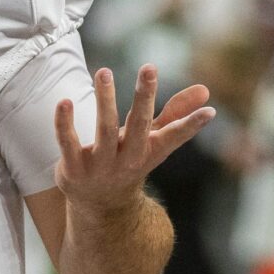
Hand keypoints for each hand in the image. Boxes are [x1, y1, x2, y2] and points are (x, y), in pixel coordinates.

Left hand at [54, 65, 213, 217]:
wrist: (99, 205)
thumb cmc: (129, 160)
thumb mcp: (153, 139)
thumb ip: (175, 113)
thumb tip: (205, 90)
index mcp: (149, 150)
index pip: (174, 136)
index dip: (191, 125)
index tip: (209, 112)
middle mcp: (128, 158)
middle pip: (138, 126)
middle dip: (144, 97)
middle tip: (149, 67)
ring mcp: (100, 165)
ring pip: (104, 130)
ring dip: (106, 100)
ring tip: (104, 71)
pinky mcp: (73, 168)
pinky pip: (68, 143)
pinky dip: (65, 124)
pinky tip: (63, 102)